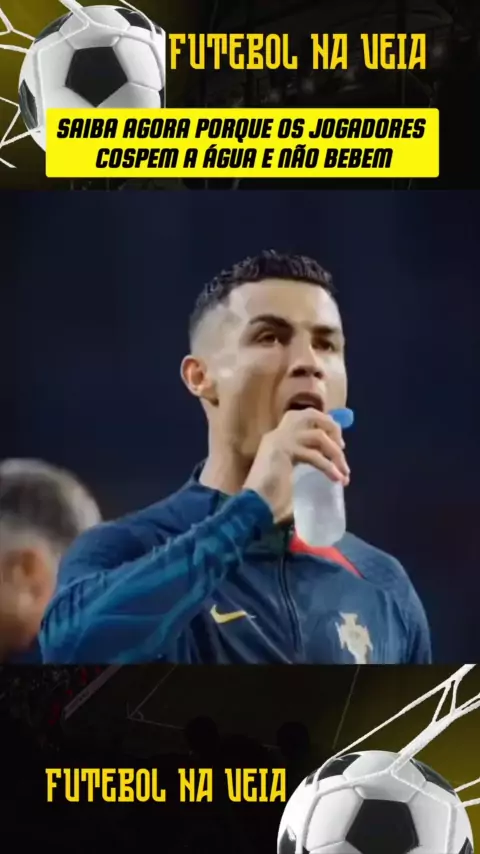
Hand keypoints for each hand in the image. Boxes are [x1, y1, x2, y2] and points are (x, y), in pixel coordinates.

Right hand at [243, 408, 349, 522]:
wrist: (253, 503)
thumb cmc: (269, 494)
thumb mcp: (287, 468)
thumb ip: (301, 458)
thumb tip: (328, 459)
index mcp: (277, 435)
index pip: (305, 416)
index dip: (325, 423)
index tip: (338, 443)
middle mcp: (278, 432)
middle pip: (312, 415)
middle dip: (332, 429)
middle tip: (342, 449)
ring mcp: (281, 440)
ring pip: (318, 436)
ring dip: (336, 454)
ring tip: (344, 473)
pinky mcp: (285, 451)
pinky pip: (314, 455)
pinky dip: (329, 467)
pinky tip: (336, 478)